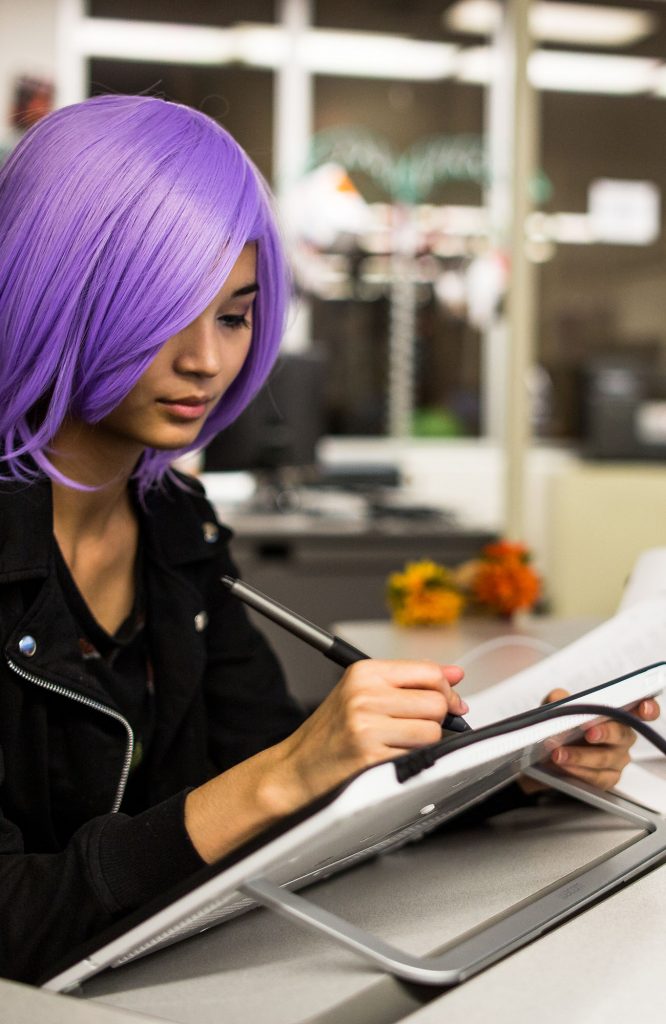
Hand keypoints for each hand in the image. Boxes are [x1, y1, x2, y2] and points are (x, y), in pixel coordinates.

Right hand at [186, 659, 466, 863]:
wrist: (296, 769)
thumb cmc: (331, 733)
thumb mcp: (362, 693)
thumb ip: (409, 681)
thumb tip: (455, 673)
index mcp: (364, 672)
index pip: (428, 671)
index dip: (446, 690)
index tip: (450, 703)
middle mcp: (364, 694)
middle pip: (436, 702)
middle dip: (436, 720)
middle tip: (415, 729)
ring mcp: (366, 725)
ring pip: (432, 731)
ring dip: (424, 743)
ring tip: (399, 744)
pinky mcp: (369, 756)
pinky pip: (417, 756)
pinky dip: (411, 760)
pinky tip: (389, 758)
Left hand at [532, 688, 659, 791]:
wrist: (547, 754)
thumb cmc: (561, 727)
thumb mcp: (555, 707)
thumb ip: (558, 699)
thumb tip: (558, 700)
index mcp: (617, 715)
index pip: (640, 710)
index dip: (647, 709)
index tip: (644, 709)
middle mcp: (622, 737)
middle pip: (621, 735)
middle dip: (604, 733)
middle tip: (588, 733)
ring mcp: (617, 759)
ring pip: (605, 758)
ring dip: (579, 756)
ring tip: (559, 753)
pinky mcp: (607, 779)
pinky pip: (596, 777)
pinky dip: (577, 771)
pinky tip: (563, 766)